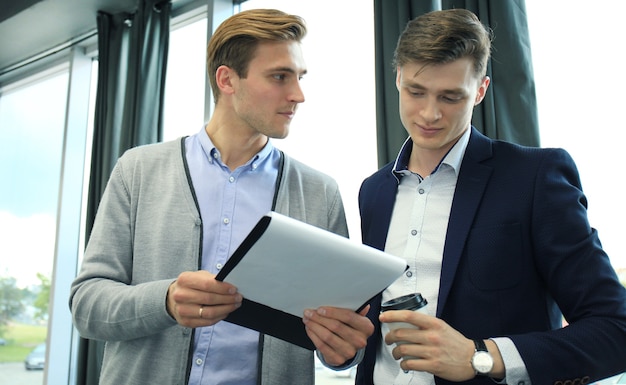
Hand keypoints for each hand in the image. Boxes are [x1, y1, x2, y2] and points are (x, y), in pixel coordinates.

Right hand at [166, 270, 241, 327]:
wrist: (172, 298)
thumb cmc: (191, 285)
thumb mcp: (199, 276)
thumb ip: (213, 280)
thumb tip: (230, 287)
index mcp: (184, 280)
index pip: (207, 284)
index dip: (223, 288)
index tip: (234, 289)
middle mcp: (180, 295)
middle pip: (209, 299)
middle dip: (227, 299)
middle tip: (238, 298)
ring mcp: (182, 310)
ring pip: (209, 313)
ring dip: (225, 309)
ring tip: (234, 305)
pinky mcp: (185, 322)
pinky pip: (207, 322)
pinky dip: (219, 317)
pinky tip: (225, 312)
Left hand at [303, 305, 373, 365]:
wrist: (348, 347)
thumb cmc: (350, 328)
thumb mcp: (355, 317)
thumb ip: (353, 308)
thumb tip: (355, 301)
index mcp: (366, 327)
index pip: (348, 317)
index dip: (332, 312)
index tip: (320, 309)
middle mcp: (360, 341)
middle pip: (335, 326)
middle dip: (319, 318)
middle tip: (309, 313)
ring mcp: (350, 352)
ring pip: (327, 336)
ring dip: (314, 326)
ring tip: (307, 319)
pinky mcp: (338, 359)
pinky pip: (322, 346)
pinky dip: (313, 336)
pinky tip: (310, 329)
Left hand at [380, 310, 494, 380]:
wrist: (473, 358)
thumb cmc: (456, 342)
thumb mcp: (442, 326)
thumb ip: (426, 324)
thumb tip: (406, 322)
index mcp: (434, 324)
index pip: (409, 316)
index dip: (393, 315)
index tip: (383, 317)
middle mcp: (432, 336)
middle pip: (401, 334)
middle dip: (389, 337)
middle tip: (388, 339)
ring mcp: (432, 351)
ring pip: (403, 350)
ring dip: (395, 352)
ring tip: (396, 353)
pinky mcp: (433, 365)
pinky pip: (410, 364)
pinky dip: (403, 364)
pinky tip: (405, 363)